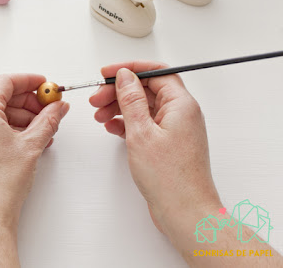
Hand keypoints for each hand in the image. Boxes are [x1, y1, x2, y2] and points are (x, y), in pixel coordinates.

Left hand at [0, 74, 69, 266]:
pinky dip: (9, 128)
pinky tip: (29, 140)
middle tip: (49, 109)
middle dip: (28, 101)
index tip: (46, 85)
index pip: (6, 82)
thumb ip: (48, 120)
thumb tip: (58, 107)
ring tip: (44, 130)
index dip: (30, 81)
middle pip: (0, 95)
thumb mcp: (31, 146)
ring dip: (21, 117)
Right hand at [89, 61, 220, 238]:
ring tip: (100, 116)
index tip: (106, 73)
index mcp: (181, 104)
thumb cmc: (170, 178)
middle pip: (147, 89)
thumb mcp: (141, 132)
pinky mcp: (168, 144)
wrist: (185, 212)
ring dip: (120, 107)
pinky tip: (112, 128)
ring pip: (144, 106)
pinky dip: (127, 123)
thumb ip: (131, 100)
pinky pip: (145, 123)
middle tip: (97, 98)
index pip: (155, 72)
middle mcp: (181, 113)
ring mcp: (175, 129)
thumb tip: (124, 76)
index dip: (129, 69)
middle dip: (119, 91)